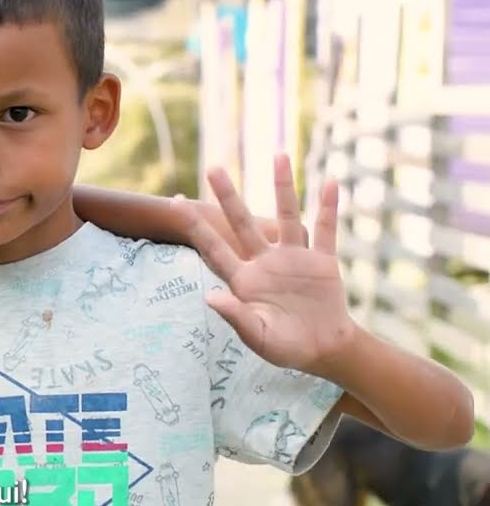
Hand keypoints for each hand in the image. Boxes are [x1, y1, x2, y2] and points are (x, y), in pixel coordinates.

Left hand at [186, 154, 356, 372]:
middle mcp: (264, 262)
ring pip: (285, 216)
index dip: (194, 226)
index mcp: (244, 280)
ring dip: (282, 187)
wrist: (324, 350)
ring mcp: (293, 258)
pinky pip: (324, 230)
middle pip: (241, 223)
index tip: (175, 201)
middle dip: (228, 196)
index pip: (213, 248)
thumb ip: (236, 318)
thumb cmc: (286, 347)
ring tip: (278, 155)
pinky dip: (329, 208)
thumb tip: (210, 298)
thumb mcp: (259, 338)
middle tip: (213, 167)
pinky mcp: (322, 261)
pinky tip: (331, 182)